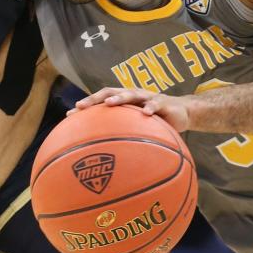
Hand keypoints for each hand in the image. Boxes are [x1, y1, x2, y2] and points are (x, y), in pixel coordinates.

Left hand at [70, 85, 192, 133]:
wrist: (182, 113)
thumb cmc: (155, 122)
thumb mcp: (138, 128)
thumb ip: (123, 136)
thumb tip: (103, 160)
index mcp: (124, 100)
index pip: (101, 99)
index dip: (86, 105)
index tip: (69, 115)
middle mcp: (133, 95)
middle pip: (111, 92)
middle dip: (95, 98)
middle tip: (81, 106)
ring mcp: (148, 97)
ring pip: (132, 94)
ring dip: (120, 98)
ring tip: (109, 103)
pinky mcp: (164, 103)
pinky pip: (156, 105)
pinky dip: (151, 108)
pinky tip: (147, 114)